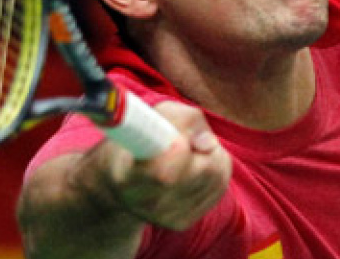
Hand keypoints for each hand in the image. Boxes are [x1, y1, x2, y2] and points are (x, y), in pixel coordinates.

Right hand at [79, 100, 231, 230]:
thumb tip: (208, 143)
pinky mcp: (183, 222)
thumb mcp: (154, 116)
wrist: (121, 180)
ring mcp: (166, 217)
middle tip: (186, 140)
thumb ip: (183, 118)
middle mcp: (146, 204)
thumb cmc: (140, 139)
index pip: (163, 173)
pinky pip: (219, 188)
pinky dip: (215, 172)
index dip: (179, 154)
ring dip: (212, 157)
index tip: (181, 142)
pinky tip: (195, 167)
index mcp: (128, 176)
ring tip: (190, 152)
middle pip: (204, 170)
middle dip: (203, 147)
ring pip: (217, 177)